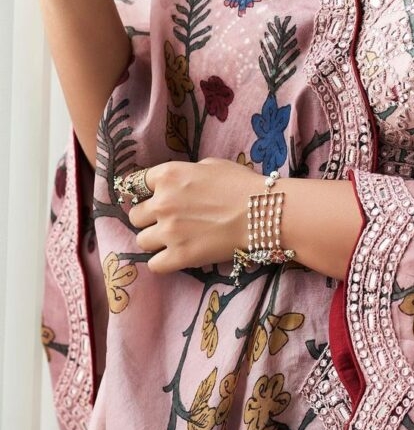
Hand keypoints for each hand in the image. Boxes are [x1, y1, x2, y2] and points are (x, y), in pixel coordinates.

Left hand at [128, 158, 265, 273]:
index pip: (136, 184)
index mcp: (169, 175)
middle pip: (135, 215)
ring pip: (141, 240)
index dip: (145, 192)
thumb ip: (185, 173)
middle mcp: (162, 202)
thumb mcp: (210, 165)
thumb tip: (176, 184)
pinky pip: (153, 264)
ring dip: (155, 240)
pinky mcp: (178, 256)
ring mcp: (168, 231)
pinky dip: (163, 261)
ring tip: (175, 239)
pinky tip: (177, 255)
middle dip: (149, 217)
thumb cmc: (241, 184)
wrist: (262, 212)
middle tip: (168, 220)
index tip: (151, 198)